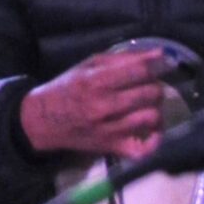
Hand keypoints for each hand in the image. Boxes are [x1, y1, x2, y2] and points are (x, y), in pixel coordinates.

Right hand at [19, 49, 165, 158]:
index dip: (156, 66)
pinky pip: (143, 150)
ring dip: (156, 109)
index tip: (161, 65)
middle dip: (156, 87)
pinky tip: (152, 131)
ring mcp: (109, 130)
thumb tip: (158, 53)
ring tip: (149, 106)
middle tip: (150, 86)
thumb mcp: (88, 65)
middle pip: (149, 94)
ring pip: (151, 118)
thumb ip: (122, 58)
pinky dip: (154, 141)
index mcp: (96, 82)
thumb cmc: (67, 88)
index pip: (139, 71)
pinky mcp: (112, 148)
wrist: (42, 120)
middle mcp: (103, 106)